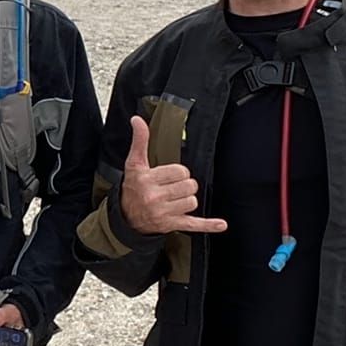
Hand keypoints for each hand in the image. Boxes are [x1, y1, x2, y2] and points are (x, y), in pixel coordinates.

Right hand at [119, 116, 227, 236]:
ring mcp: (163, 213)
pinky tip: (220, 225)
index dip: (179, 172)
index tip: (170, 176)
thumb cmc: (132, 188)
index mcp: (147, 180)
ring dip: (187, 200)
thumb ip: (139, 140)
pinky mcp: (170, 225)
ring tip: (175, 200)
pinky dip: (208, 225)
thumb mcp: (134, 164)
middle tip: (173, 187)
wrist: (125, 217)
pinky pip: (193, 225)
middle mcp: (154, 197)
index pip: (180, 171)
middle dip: (184, 185)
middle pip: (189, 186)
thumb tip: (137, 120)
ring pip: (192, 202)